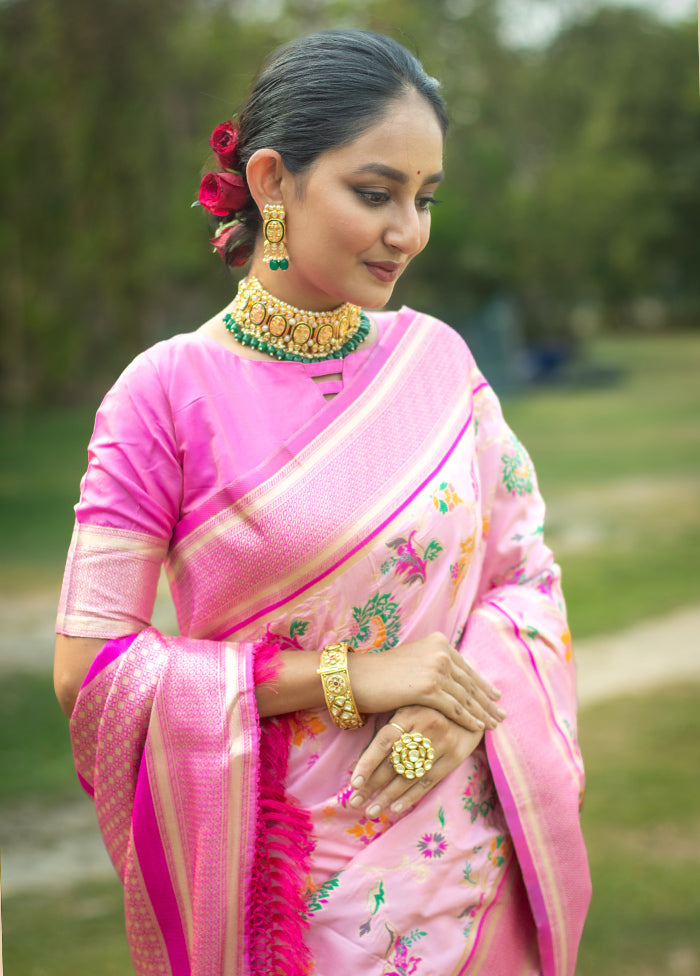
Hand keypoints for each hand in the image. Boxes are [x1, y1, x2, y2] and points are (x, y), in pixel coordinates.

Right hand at [348, 631, 504, 732]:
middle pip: (469, 682)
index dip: (482, 684)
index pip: (466, 668)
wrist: (358, 677)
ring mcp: (436, 669)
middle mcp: (441, 652)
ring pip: (466, 697)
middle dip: (487, 701)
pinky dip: (468, 719)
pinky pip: (454, 708)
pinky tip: (478, 728)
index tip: (495, 696)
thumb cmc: (382, 673)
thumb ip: (434, 665)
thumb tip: (453, 680)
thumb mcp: (414, 661)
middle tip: (501, 714)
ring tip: (494, 725)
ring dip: (482, 713)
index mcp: (439, 642)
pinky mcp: (428, 688)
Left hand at [348, 705, 487, 818]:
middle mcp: (425, 727)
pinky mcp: (455, 756)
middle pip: (393, 762)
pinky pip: (428, 781)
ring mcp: (442, 743)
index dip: (367, 763)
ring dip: (388, 796)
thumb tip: (363, 756)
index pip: (383, 741)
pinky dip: (410, 797)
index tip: (353, 784)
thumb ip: (392, 726)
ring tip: (371, 810)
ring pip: (409, 776)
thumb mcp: (410, 706)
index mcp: (409, 712)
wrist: (472, 705)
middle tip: (353, 802)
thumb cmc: (431, 707)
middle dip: (371, 785)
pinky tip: (395, 808)